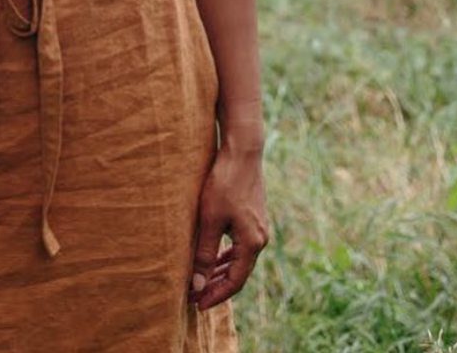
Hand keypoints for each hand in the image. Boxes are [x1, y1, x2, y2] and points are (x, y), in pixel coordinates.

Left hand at [189, 145, 267, 310]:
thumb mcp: (210, 220)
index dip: (216, 295)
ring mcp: (259, 227)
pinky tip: (215, 257)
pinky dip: (227, 256)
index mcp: (252, 243)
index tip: (198, 304)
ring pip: (240, 259)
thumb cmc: (224, 183)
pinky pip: (240, 245)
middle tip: (196, 297)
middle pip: (239, 273)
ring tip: (203, 282)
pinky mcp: (253, 216)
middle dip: (217, 286)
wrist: (242, 152)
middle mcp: (260, 238)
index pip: (235, 281)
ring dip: (222, 272)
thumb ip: (205, 253)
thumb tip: (198, 284)